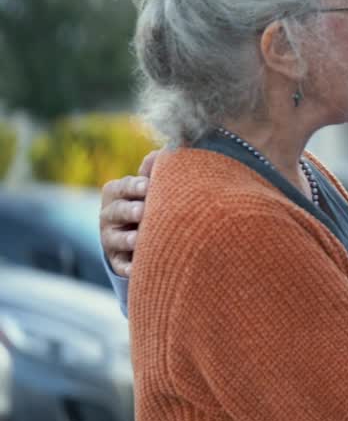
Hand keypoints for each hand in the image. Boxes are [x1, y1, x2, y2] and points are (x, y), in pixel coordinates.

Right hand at [98, 151, 157, 277]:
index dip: (135, 186)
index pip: (123, 187)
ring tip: (139, 239)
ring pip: (115, 239)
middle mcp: (108, 214)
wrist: (139, 231)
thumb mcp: (150, 183)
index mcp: (116, 192)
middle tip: (143, 211)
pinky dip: (128, 267)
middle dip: (130, 211)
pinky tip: (137, 270)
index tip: (149, 186)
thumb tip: (166, 150)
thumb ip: (155, 168)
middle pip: (117, 211)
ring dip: (127, 239)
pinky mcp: (117, 261)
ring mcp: (110, 238)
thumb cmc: (150, 199)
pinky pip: (121, 265)